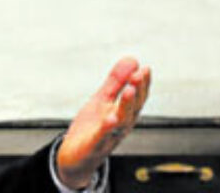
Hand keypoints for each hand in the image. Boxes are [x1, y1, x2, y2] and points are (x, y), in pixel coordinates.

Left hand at [55, 57, 151, 189]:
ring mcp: (108, 137)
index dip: (143, 84)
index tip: (145, 69)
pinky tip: (110, 118)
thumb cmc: (90, 129)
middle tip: (138, 75)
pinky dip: (106, 129)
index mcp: (124, 113)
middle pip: (133, 108)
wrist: (74, 159)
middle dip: (137, 91)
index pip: (138, 97)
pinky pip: (101, 137)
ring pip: (121, 122)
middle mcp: (121, 126)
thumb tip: (132, 60)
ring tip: (128, 90)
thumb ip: (115, 82)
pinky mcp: (92, 147)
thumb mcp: (102, 100)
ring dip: (126, 106)